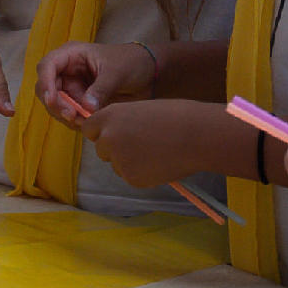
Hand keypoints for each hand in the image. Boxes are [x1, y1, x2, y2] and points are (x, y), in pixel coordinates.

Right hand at [36, 38, 156, 124]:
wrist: (149, 74)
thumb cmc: (132, 62)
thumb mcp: (117, 72)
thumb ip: (101, 89)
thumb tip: (86, 107)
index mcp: (72, 54)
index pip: (47, 66)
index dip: (45, 83)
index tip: (52, 100)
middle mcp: (67, 71)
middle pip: (46, 89)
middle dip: (56, 105)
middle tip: (72, 116)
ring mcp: (72, 87)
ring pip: (56, 105)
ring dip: (65, 116)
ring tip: (84, 122)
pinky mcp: (79, 102)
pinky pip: (69, 114)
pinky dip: (74, 121)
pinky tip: (87, 124)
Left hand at [80, 100, 215, 188]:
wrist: (198, 135)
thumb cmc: (176, 117)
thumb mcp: (141, 110)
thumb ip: (122, 122)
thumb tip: (112, 134)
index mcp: (110, 116)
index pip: (89, 128)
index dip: (101, 132)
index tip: (114, 134)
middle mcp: (109, 138)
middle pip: (101, 149)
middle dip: (115, 149)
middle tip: (142, 144)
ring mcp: (119, 160)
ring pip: (116, 165)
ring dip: (130, 161)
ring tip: (156, 151)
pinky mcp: (132, 178)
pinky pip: (131, 176)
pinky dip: (142, 173)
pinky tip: (161, 162)